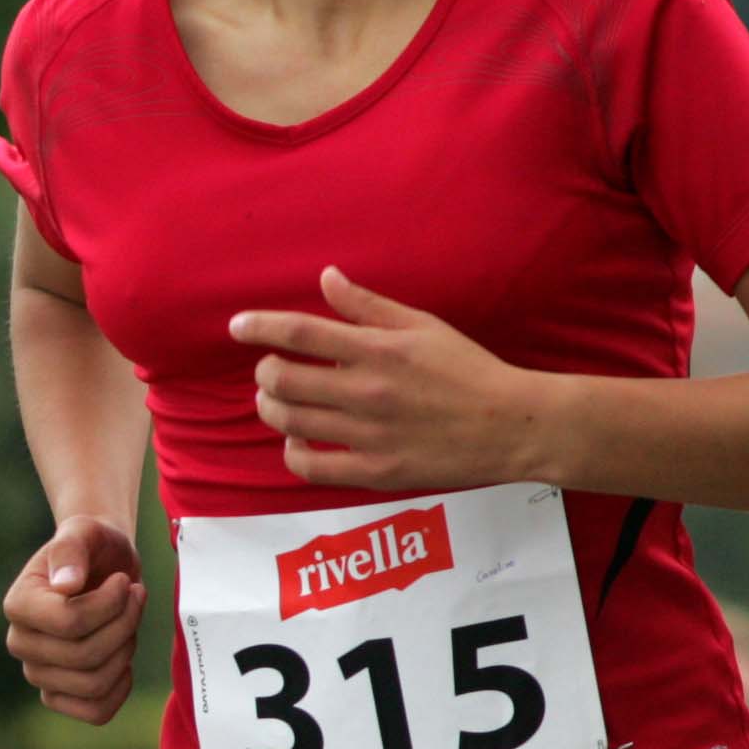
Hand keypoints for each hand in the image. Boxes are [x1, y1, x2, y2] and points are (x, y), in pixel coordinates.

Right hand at [3, 517, 145, 725]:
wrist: (103, 566)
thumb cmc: (94, 547)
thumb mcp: (85, 532)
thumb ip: (71, 550)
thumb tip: (64, 586)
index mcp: (18, 605)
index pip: (69, 623)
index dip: (110, 605)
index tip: (124, 582)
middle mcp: (20, 643)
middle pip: (84, 656)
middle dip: (123, 625)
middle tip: (135, 597)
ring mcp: (38, 673)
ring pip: (93, 684)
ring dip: (124, 651)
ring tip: (129, 622)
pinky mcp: (59, 694)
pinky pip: (95, 711)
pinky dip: (119, 689)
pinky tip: (124, 659)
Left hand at [235, 268, 549, 492]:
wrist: (512, 426)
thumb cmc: (468, 370)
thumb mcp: (422, 326)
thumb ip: (368, 306)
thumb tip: (326, 277)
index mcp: (378, 350)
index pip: (299, 333)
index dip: (258, 327)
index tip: (236, 326)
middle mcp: (366, 392)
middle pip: (282, 379)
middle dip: (264, 371)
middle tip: (270, 369)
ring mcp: (367, 435)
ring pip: (288, 421)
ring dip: (270, 407)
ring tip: (276, 399)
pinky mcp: (374, 471)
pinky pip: (309, 466)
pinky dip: (292, 450)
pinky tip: (298, 437)